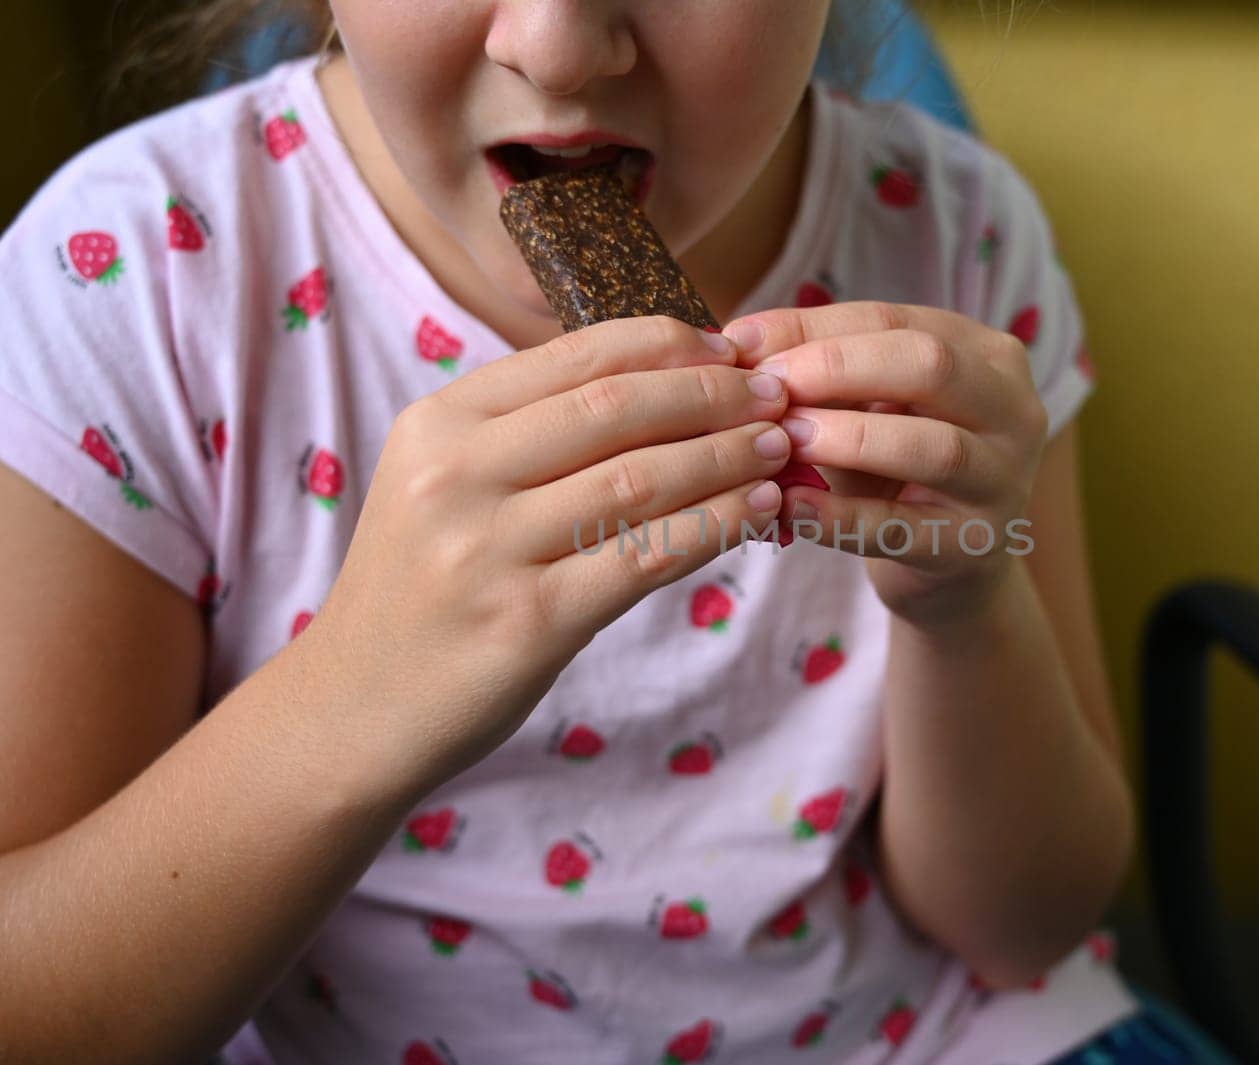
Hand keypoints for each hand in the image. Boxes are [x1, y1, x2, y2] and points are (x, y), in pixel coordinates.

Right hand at [297, 315, 794, 793]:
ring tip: (781, 449)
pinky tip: (756, 511)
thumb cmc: (423, 587)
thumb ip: (529, 432)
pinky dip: (713, 526)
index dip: (671, 344)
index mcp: (439, 423)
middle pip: (617, 407)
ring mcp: (489, 549)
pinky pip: (646, 557)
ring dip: (727, 457)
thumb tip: (665, 380)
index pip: (578, 355)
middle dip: (713, 394)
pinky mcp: (528, 622)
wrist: (355, 708)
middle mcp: (457, 475)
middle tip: (777, 396)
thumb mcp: (445, 484)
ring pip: (640, 479)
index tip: (733, 349)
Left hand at [726, 301, 1048, 626]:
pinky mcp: (975, 546)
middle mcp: (1013, 410)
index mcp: (986, 355)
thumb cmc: (896, 468)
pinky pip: (904, 527)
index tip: (741, 341)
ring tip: (782, 440)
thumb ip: (819, 372)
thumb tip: (735, 341)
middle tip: (767, 388)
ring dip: (848, 437)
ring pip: (934, 446)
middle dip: (838, 368)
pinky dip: (841, 517)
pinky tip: (790, 507)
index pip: (894, 321)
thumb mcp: (867, 407)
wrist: (948, 563)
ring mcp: (1003, 482)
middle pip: (930, 365)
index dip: (813, 327)